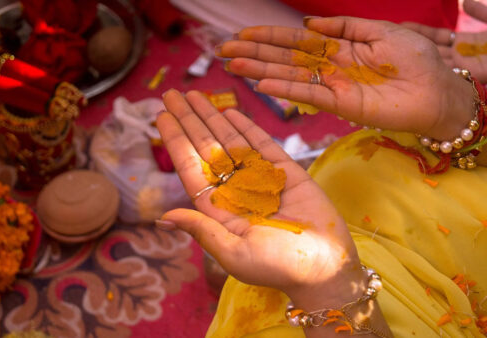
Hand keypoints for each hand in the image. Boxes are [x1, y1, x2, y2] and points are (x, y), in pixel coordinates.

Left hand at [156, 90, 363, 307]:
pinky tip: (230, 110)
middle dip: (188, 121)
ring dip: (213, 117)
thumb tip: (163, 217)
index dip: (176, 141)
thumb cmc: (277, 267)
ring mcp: (260, 180)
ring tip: (195, 94)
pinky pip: (262, 144)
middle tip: (171, 94)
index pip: (191, 169)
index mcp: (220, 210)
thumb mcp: (234, 253)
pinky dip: (247, 127)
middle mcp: (236, 191)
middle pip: (206, 149)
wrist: (325, 267)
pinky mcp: (286, 173)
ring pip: (231, 141)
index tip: (161, 116)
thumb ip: (202, 230)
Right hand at [217, 16, 474, 139]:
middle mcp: (332, 68)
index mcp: (341, 48)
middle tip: (223, 51)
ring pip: (291, 75)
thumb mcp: (380, 31)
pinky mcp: (342, 105)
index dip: (270, 37)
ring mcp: (334, 87)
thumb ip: (344, 27)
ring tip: (232, 65)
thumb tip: (309, 22)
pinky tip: (264, 83)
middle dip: (255, 53)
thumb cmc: (417, 59)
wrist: (440, 90)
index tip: (242, 34)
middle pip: (286, 58)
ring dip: (261, 69)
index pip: (298, 41)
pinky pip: (310, 93)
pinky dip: (287, 88)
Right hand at [403, 0, 486, 83]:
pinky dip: (432, 69)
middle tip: (388, 39)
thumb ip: (480, 12)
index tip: (401, 25)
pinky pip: (446, 71)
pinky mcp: (467, 75)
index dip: (419, 31)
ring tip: (395, 52)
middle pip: (428, 49)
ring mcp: (461, 67)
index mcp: (462, 43)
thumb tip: (464, 2)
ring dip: (416, 58)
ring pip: (433, 61)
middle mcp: (457, 56)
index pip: (435, 36)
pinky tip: (416, 65)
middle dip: (410, 44)